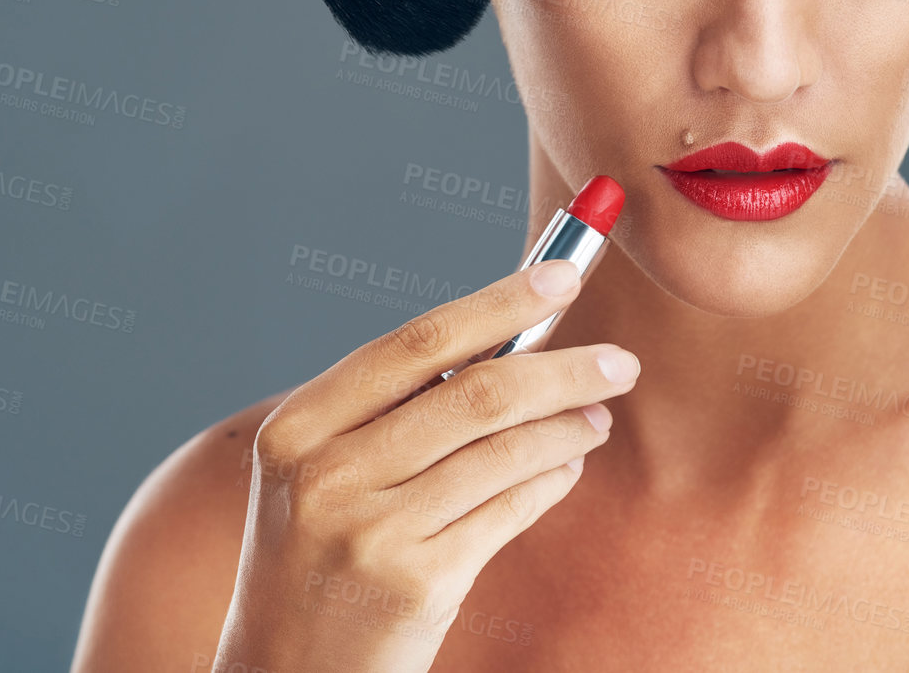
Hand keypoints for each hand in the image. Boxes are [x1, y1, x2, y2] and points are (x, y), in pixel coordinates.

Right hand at [215, 259, 637, 672]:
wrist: (289, 671)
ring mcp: (371, 531)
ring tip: (598, 416)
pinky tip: (568, 468)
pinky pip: (510, 509)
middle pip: (473, 392)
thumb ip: (394, 410)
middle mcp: (326, 474)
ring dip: (568, 427)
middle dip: (562, 367)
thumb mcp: (322, 474)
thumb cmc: (319, 558)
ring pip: (503, 450)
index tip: (563, 276)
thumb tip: (513, 336)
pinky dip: (552, 480)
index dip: (498, 303)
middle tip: (619, 362)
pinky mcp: (418, 582)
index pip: (414, 343)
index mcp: (297, 428)